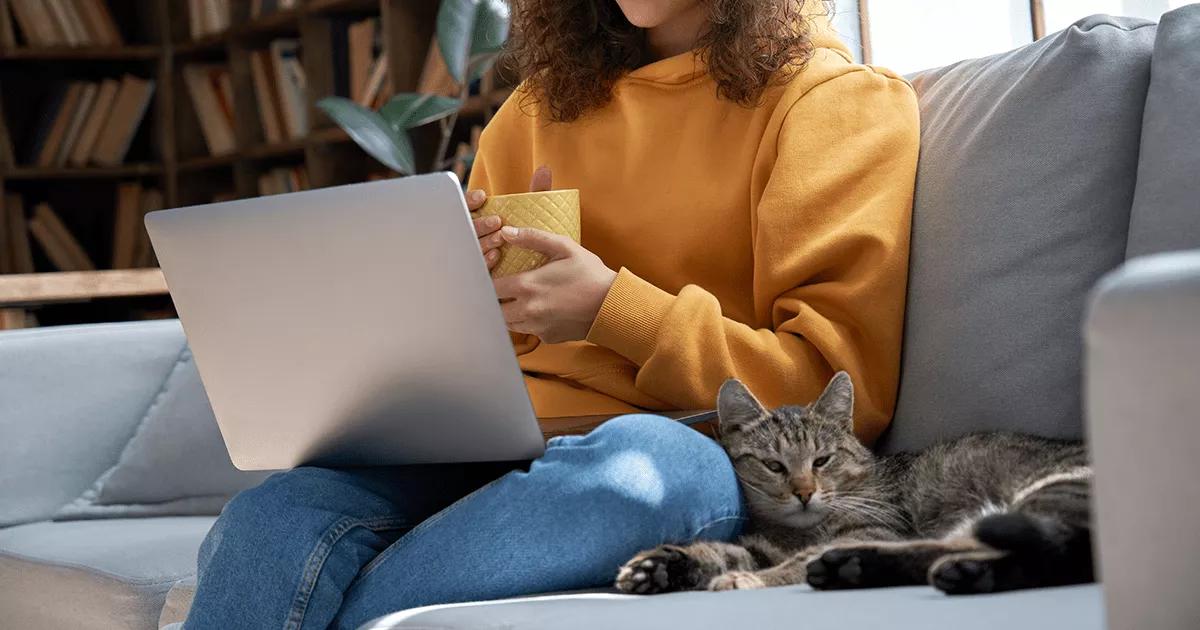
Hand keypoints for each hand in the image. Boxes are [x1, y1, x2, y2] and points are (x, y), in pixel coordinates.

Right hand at [466, 165, 554, 270]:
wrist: (541, 271)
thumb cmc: (535, 239)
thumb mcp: (534, 214)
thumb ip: (538, 192)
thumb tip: (545, 169)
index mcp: (481, 218)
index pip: (465, 206)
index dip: (469, 200)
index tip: (482, 196)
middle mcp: (474, 237)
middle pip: (467, 229)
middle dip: (480, 223)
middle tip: (496, 221)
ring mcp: (476, 256)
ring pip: (471, 248)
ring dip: (483, 241)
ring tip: (499, 238)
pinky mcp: (481, 275)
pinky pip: (475, 269)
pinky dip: (484, 261)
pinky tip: (495, 256)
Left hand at [492, 226, 616, 342]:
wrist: (612, 305)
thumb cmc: (590, 274)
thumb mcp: (564, 247)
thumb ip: (532, 238)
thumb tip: (505, 232)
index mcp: (527, 286)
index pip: (490, 287)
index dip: (488, 281)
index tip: (494, 275)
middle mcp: (527, 310)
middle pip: (495, 309)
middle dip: (496, 300)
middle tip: (505, 289)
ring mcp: (537, 327)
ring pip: (509, 323)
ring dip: (510, 312)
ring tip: (521, 299)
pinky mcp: (547, 337)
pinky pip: (529, 331)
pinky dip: (529, 322)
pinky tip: (542, 310)